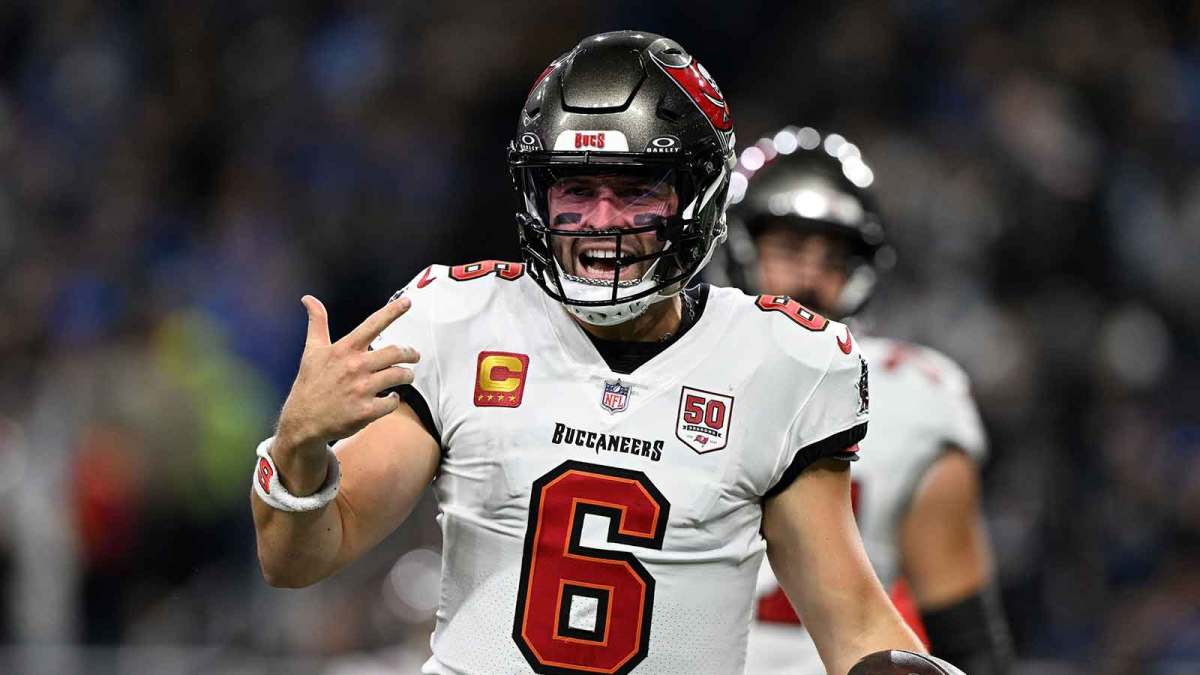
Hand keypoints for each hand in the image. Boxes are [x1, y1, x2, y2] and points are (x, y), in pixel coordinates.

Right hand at [276, 294, 419, 456]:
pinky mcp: (366, 411)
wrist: (303, 421)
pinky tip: (390, 398)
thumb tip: (309, 299)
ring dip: (407, 376)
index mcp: (344, 349)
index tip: (407, 302)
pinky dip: (394, 400)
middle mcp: (355, 366)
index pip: (372, 325)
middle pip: (396, 352)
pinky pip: (392, 402)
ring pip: (399, 376)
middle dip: (410, 353)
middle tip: (414, 356)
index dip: (392, 311)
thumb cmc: (310, 383)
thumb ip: (317, 323)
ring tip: (406, 376)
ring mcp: (361, 389)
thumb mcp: (312, 350)